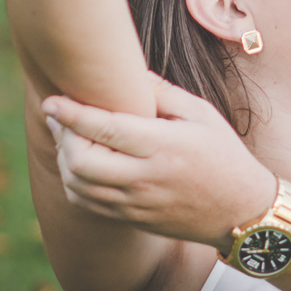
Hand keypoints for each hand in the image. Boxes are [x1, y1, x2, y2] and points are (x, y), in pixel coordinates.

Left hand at [42, 74, 277, 252]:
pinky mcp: (132, 218)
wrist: (239, 209)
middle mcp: (145, 178)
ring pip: (77, 186)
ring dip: (63, 159)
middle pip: (80, 161)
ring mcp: (136, 203)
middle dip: (62, 136)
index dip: (71, 113)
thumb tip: (125, 72)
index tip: (51, 100)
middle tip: (61, 116)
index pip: (104, 129)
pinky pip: (87, 203)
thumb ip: (161, 92)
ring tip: (68, 137)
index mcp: (163, 146)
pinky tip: (79, 163)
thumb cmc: (223, 153)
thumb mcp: (201, 113)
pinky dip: (73, 181)